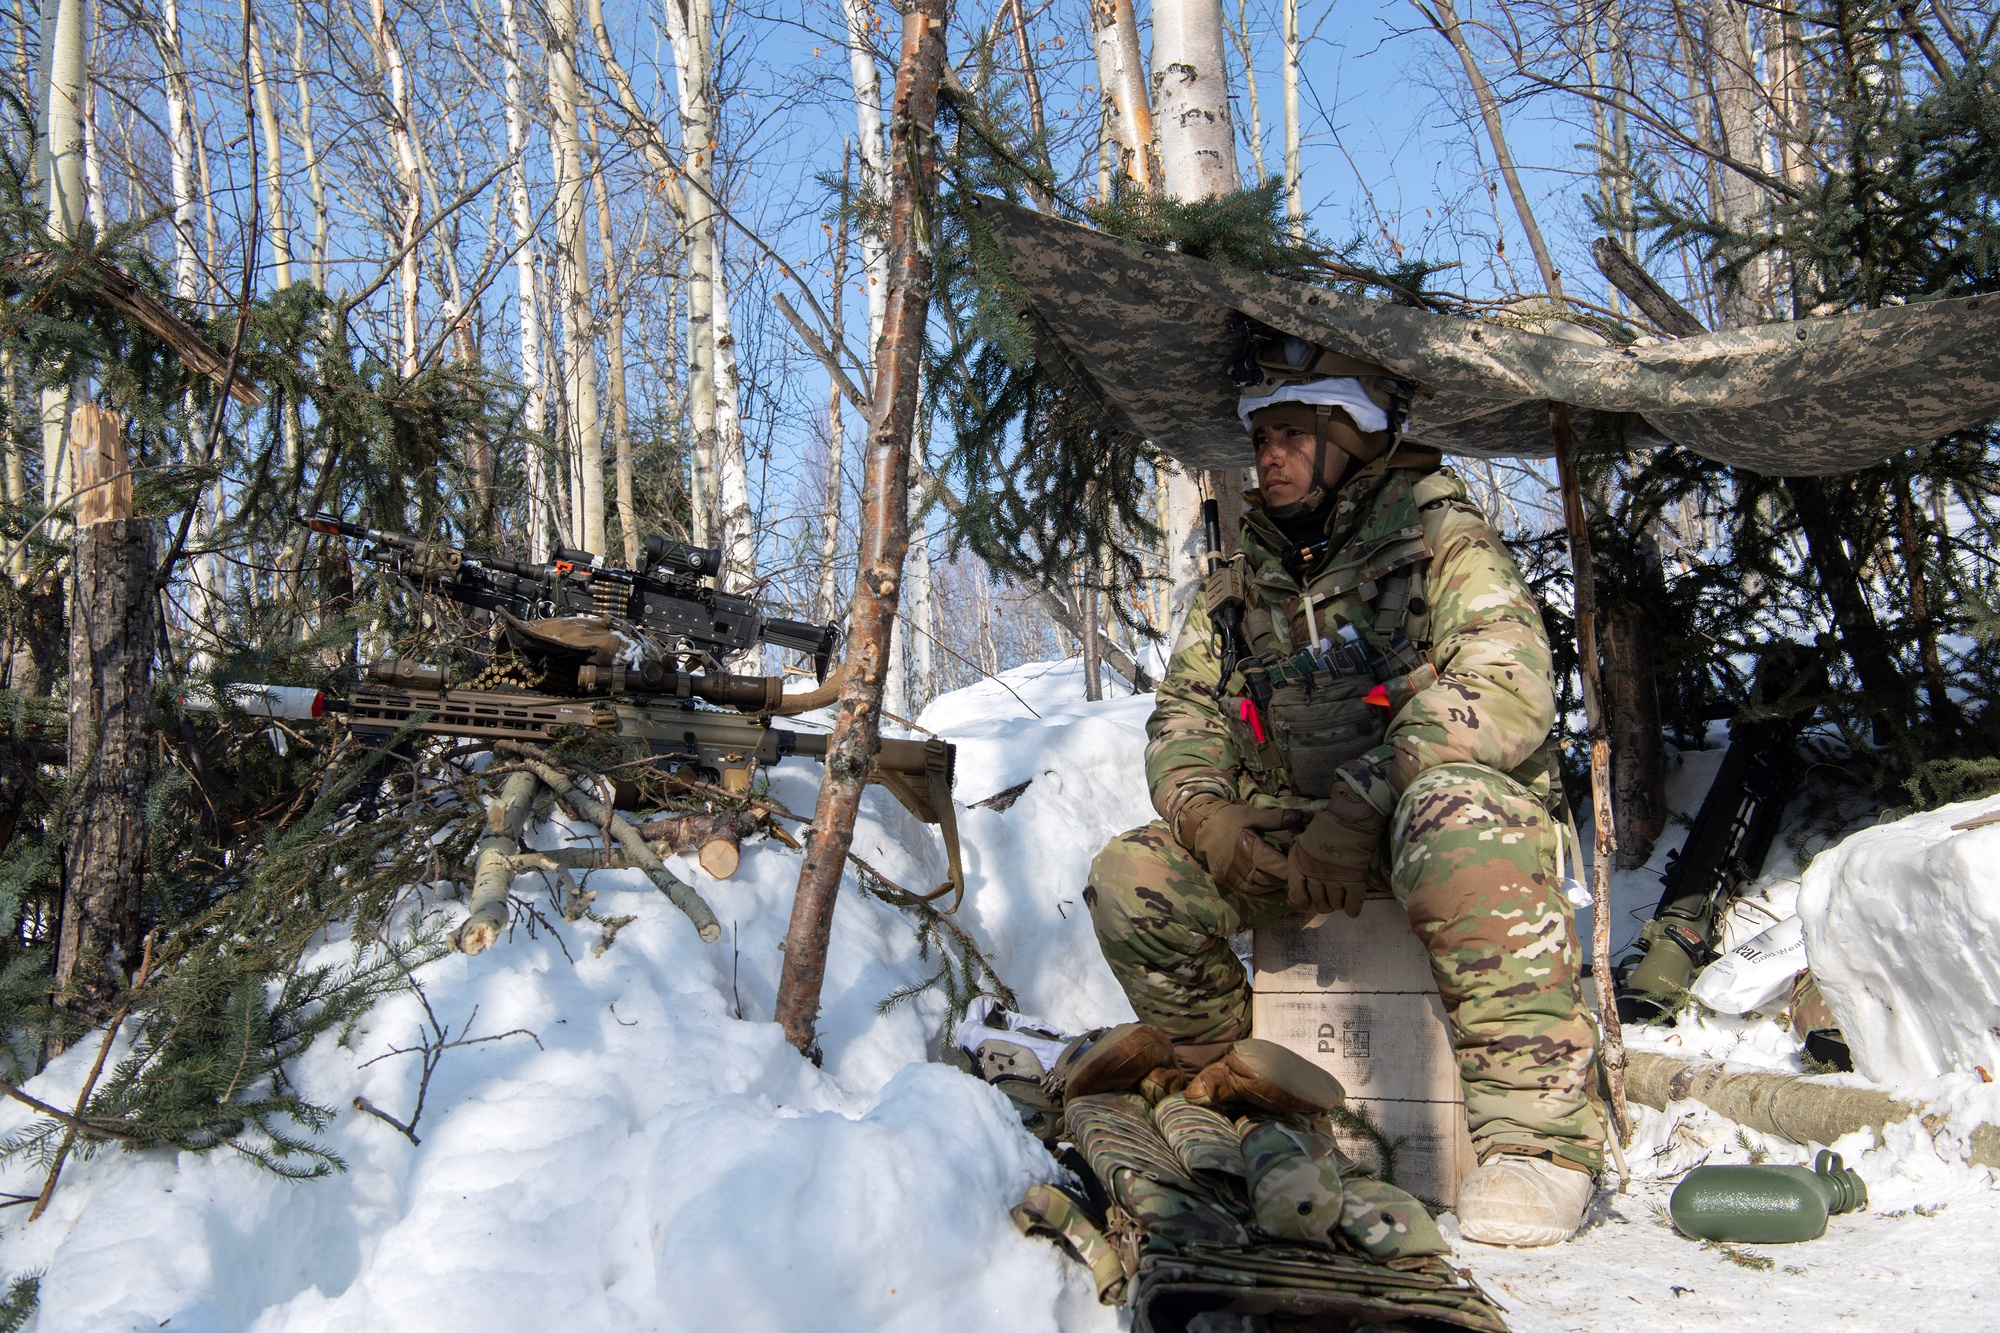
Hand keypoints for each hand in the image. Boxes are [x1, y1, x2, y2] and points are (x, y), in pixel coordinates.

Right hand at [1174, 795, 1296, 896]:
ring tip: (1290, 884)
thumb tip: (1299, 815)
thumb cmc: (1227, 819)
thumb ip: (1275, 818)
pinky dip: (1265, 897)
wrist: (1200, 828)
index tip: (1303, 863)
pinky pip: (1250, 896)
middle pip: (1272, 881)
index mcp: (1250, 851)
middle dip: (1287, 879)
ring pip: (1262, 891)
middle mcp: (1242, 869)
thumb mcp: (1251, 814)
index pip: (1278, 866)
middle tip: (1299, 875)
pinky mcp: (1228, 884)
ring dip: (1278, 889)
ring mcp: (1234, 880)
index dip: (1292, 868)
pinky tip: (1276, 894)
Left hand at [1286, 786, 1385, 916]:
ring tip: (1340, 899)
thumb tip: (1299, 883)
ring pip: (1334, 905)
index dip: (1302, 903)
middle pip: (1318, 902)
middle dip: (1323, 903)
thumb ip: (1299, 863)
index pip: (1297, 897)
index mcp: (1298, 866)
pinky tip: (1351, 909)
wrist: (1350, 817)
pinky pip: (1351, 904)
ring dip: (1337, 904)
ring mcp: (1334, 880)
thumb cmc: (1325, 826)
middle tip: (1327, 899)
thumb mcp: (1301, 843)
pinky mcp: (1354, 881)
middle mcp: (1314, 876)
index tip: (1307, 902)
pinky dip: (1351, 909)